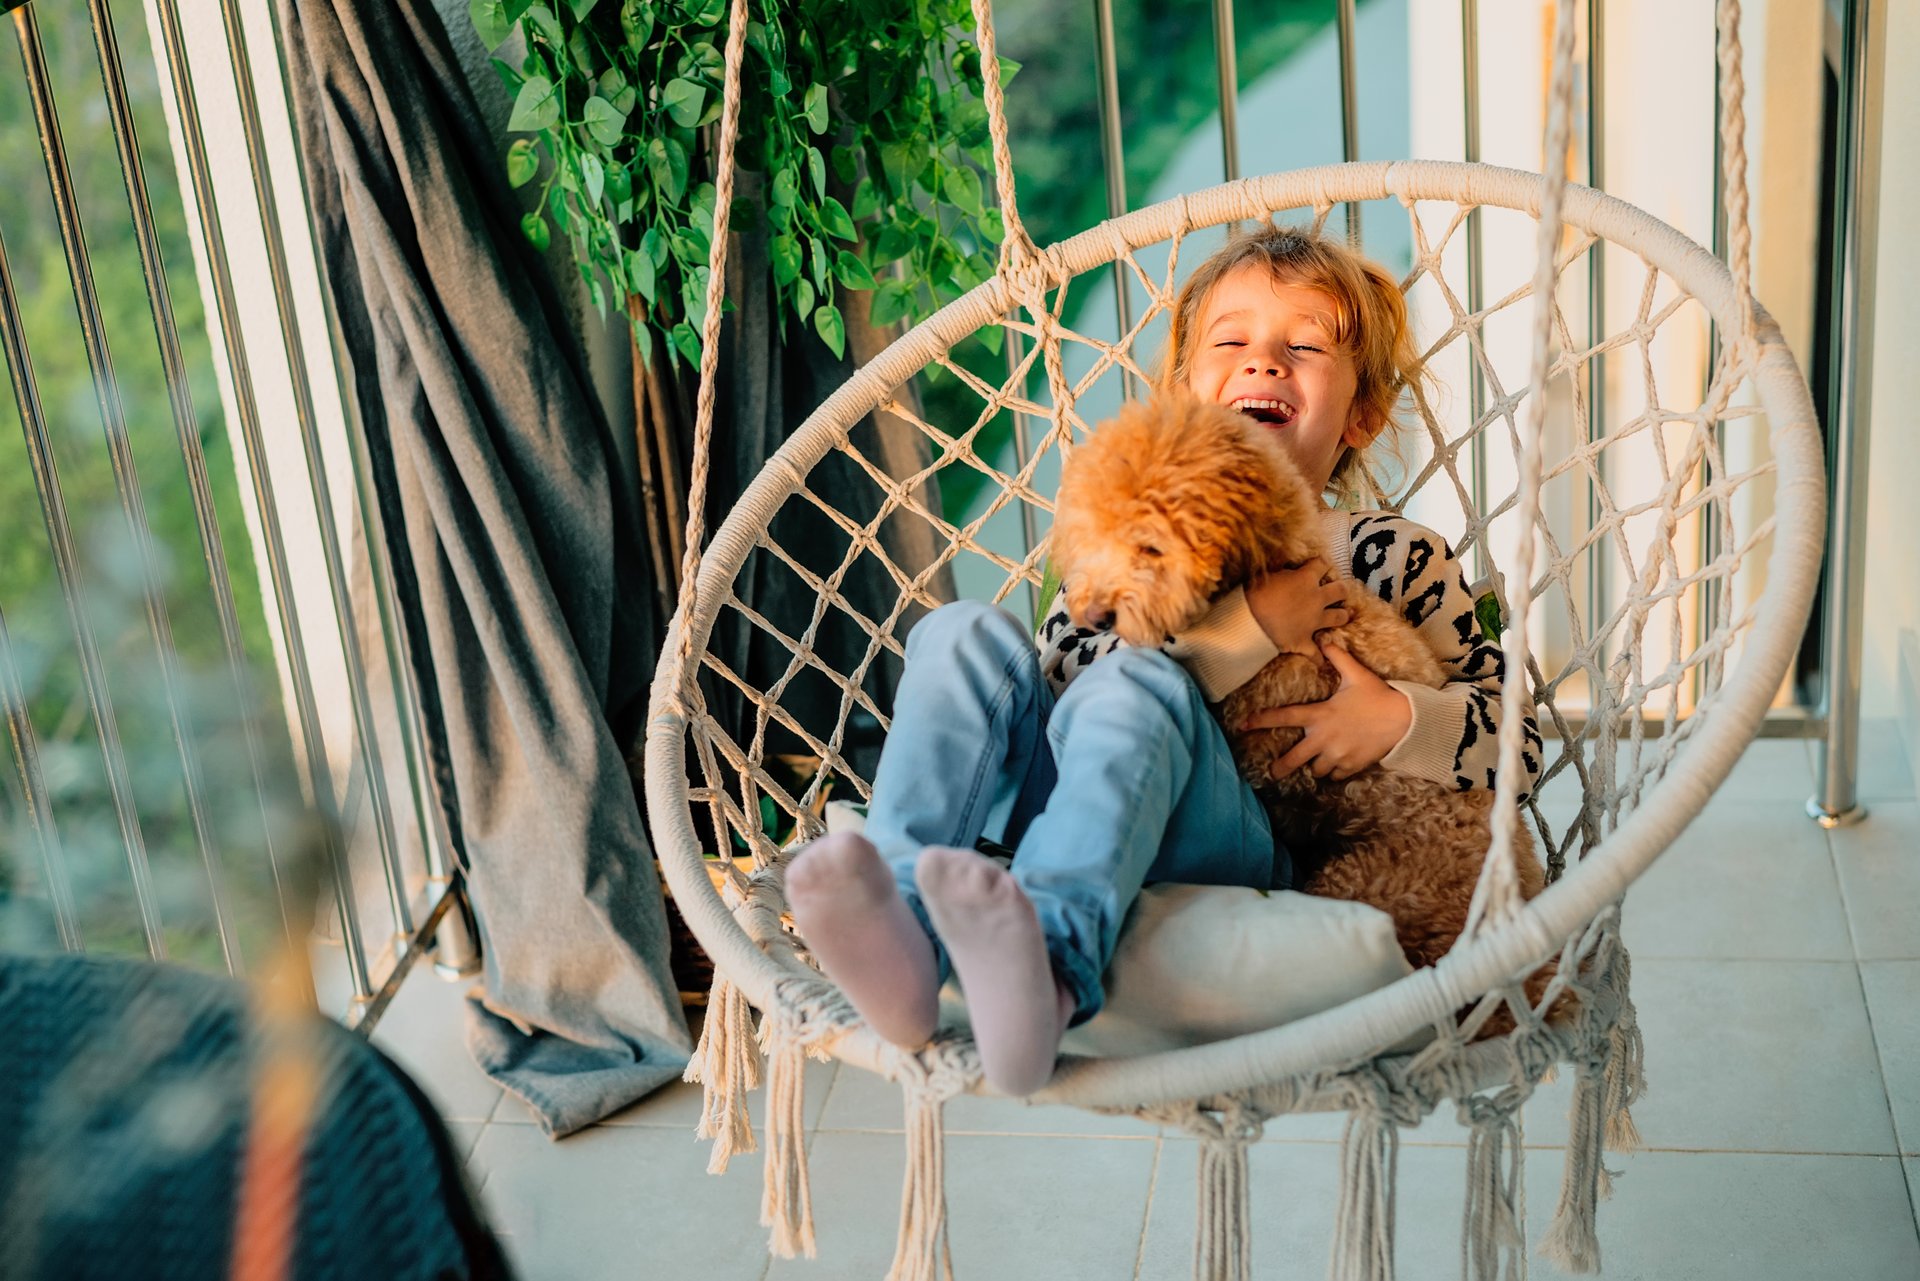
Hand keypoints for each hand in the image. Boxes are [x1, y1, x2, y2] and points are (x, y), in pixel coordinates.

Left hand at [1239, 643, 1413, 780]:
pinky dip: (1334, 772)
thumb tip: (1324, 640)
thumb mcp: (1357, 674)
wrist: (1404, 720)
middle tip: (1272, 773)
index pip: (1284, 717)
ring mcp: (1337, 755)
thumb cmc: (1378, 696)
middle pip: (1294, 758)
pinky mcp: (1351, 766)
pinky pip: (1336, 775)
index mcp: (1320, 715)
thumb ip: (1338, 658)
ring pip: (1317, 769)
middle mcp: (1324, 738)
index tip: (1243, 725)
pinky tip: (1337, 765)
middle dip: (1281, 767)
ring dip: (1315, 766)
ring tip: (1317, 762)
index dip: (1261, 720)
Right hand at [1245, 558, 1350, 654]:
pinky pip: (1317, 653)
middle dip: (1340, 589)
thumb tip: (1290, 569)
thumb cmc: (1254, 595)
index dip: (1322, 564)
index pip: (1322, 564)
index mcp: (1306, 579)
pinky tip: (1321, 660)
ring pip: (1339, 617)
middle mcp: (1316, 599)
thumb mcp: (1268, 575)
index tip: (1320, 565)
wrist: (1248, 623)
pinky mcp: (1305, 641)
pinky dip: (1319, 657)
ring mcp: (1314, 622)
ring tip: (1340, 616)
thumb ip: (1285, 572)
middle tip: (1337, 591)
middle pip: (1340, 590)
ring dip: (1341, 616)